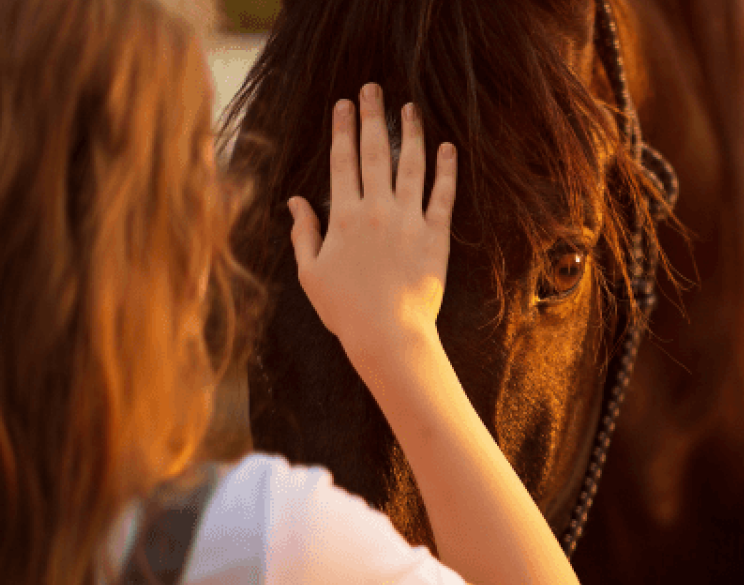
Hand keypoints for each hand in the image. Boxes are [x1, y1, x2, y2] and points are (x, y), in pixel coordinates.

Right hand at [287, 83, 455, 360]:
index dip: (342, 129)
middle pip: (374, 153)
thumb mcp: (311, 273)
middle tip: (372, 89)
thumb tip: (295, 201)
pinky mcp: (436, 236)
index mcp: (344, 216)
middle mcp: (377, 210)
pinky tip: (448, 148)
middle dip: (371, 117)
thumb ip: (304, 233)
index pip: (342, 161)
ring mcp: (409, 221)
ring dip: (411, 133)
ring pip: (411, 166)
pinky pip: (443, 196)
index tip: (343, 104)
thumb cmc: (346, 310)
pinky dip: (446, 170)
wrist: (388, 335)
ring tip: (410, 107)